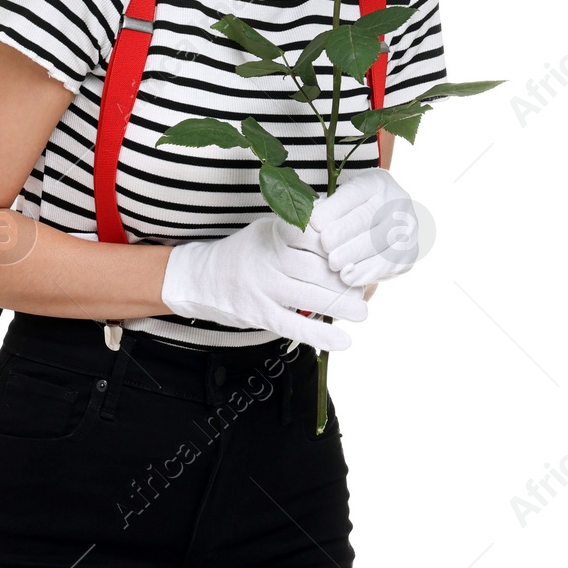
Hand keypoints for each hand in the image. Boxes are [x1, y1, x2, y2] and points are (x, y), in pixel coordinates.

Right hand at [160, 209, 367, 350]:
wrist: (202, 278)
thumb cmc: (248, 253)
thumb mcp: (270, 229)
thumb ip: (302, 228)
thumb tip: (343, 225)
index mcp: (275, 232)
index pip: (314, 236)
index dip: (339, 246)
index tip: (360, 254)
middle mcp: (268, 257)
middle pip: (316, 268)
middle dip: (345, 280)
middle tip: (365, 288)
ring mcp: (262, 286)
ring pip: (309, 296)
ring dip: (340, 306)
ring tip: (362, 312)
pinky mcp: (258, 313)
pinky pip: (294, 325)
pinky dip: (320, 335)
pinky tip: (343, 342)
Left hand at [310, 168, 422, 286]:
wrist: (389, 222)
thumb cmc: (354, 210)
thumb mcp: (344, 199)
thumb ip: (329, 209)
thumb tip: (312, 225)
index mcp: (377, 182)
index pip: (353, 193)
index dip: (333, 209)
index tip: (314, 223)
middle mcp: (397, 201)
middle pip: (366, 218)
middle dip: (342, 233)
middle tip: (325, 246)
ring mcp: (407, 227)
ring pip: (377, 243)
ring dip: (353, 255)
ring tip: (333, 264)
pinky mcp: (409, 252)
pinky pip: (386, 264)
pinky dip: (365, 272)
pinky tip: (348, 277)